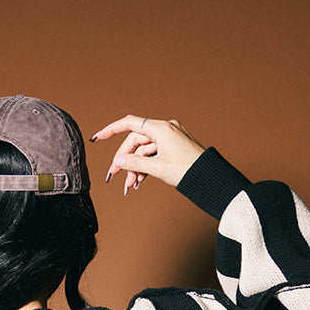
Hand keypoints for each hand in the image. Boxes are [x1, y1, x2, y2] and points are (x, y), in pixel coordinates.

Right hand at [90, 114, 205, 195]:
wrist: (210, 179)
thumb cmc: (188, 171)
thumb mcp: (158, 169)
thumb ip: (134, 163)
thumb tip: (117, 161)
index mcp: (161, 128)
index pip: (129, 124)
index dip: (112, 130)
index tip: (98, 138)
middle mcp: (165, 129)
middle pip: (136, 141)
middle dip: (125, 159)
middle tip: (115, 176)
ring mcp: (170, 137)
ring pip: (145, 150)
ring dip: (136, 167)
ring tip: (131, 185)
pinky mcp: (174, 147)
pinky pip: (154, 154)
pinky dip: (146, 166)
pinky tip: (140, 181)